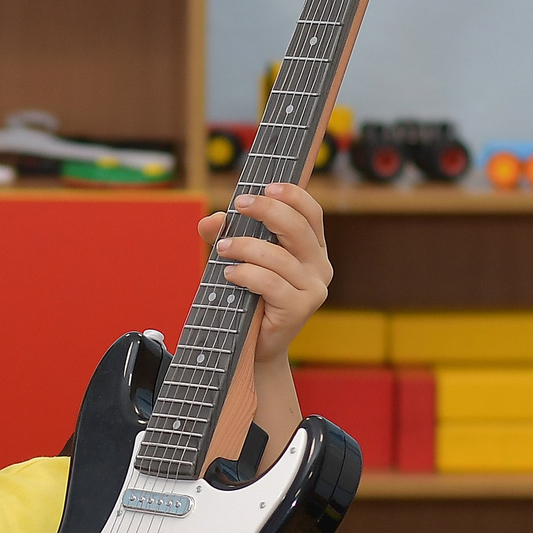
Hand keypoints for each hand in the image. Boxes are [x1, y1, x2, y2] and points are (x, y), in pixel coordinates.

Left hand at [198, 181, 331, 366]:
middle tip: (238, 205)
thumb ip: (225, 236)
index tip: (265, 186)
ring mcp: (313, 288)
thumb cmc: (247, 298)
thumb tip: (212, 220)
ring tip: (222, 248)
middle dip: (267, 210)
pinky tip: (229, 274)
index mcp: (312, 248)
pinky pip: (270, 283)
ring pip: (279, 257)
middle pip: (298, 227)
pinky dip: (246, 274)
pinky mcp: (300, 308)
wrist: (252, 346)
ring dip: (246, 247)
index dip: (292, 195)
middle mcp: (320, 266)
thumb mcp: (237, 260)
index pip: (311, 213)